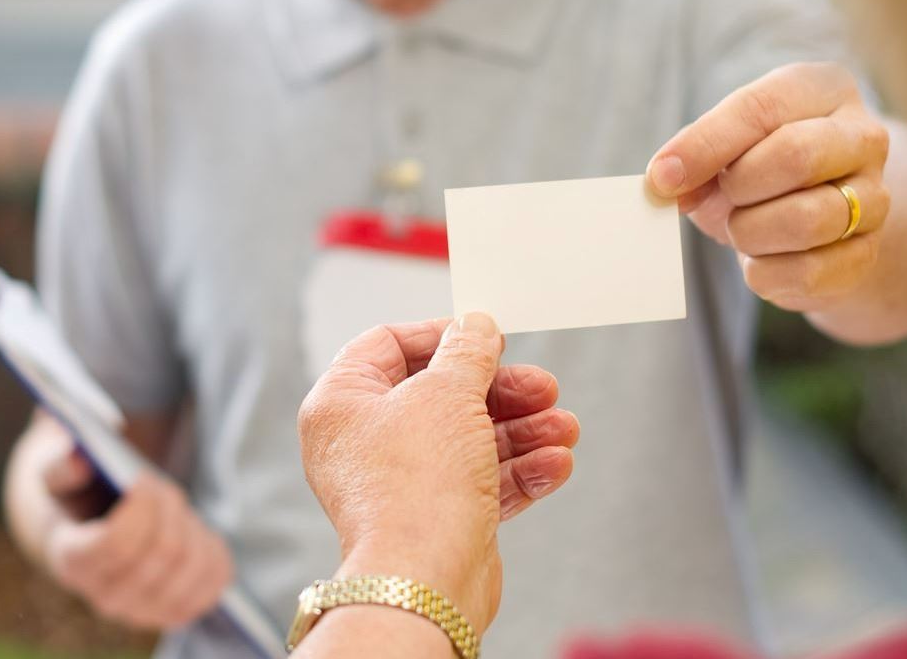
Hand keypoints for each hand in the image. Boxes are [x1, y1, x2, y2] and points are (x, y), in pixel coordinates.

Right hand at [33, 435, 233, 629]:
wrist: (91, 532)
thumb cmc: (78, 496)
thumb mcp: (58, 472)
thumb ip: (60, 463)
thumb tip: (81, 462)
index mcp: (73, 562)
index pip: (116, 544)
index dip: (141, 506)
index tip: (142, 478)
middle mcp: (106, 598)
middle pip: (162, 550)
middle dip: (169, 507)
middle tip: (160, 484)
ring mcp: (143, 612)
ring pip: (191, 565)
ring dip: (190, 525)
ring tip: (175, 508)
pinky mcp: (176, 612)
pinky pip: (214, 579)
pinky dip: (212, 549)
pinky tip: (194, 531)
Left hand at [297, 314, 578, 633]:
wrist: (426, 580)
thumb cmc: (417, 485)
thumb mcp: (448, 393)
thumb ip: (467, 352)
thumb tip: (474, 326)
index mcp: (342, 402)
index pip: (386, 345)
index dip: (441, 335)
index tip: (485, 337)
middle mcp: (363, 442)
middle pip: (439, 394)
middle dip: (501, 391)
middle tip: (543, 388)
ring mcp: (399, 482)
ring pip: (467, 440)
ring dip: (522, 432)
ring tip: (564, 428)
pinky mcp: (434, 518)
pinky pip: (479, 482)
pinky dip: (518, 471)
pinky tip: (554, 463)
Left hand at [648, 62, 892, 314]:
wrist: (818, 217)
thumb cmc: (761, 166)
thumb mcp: (728, 145)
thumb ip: (697, 152)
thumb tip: (664, 180)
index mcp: (823, 88)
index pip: (760, 108)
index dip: (705, 145)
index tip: (662, 177)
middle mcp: (863, 137)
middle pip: (797, 157)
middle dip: (740, 186)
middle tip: (723, 197)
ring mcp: (875, 198)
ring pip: (807, 220)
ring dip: (751, 232)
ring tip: (742, 228)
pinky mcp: (867, 255)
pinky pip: (810, 272)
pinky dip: (766, 273)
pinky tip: (760, 260)